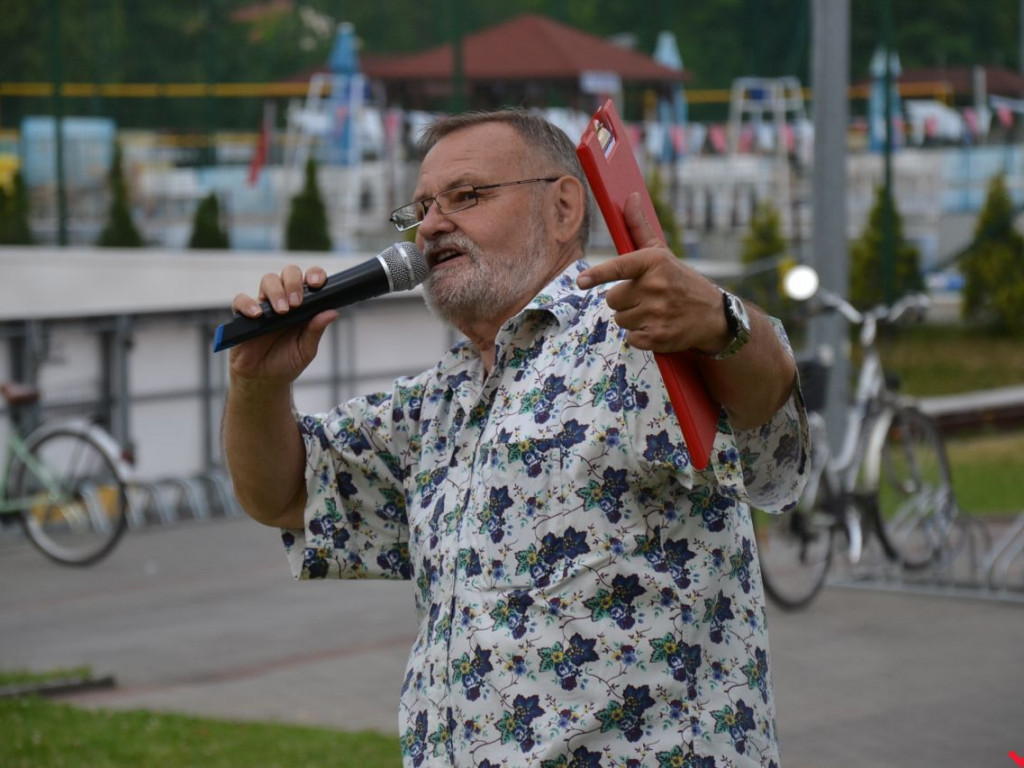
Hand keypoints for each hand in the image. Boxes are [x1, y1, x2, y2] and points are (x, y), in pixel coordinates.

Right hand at [228, 265, 337, 383]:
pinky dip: (248, 304)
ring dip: (276, 292)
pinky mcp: (243, 315)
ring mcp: (264, 306)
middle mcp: (284, 300)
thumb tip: (332, 312)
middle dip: (294, 283)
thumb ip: (316, 330)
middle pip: (288, 273)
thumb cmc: (286, 362)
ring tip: (282, 312)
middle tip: (296, 303)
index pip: (310, 280)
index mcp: (303, 305)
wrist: (264, 380)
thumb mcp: (305, 349)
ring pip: (268, 280)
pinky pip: (241, 300)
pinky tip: (257, 315)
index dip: (315, 275)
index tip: (318, 283)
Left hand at [576, 193, 729, 354]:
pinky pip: (630, 338)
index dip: (598, 274)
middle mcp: (656, 287)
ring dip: (632, 318)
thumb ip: (639, 228)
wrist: (714, 316)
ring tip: (654, 312)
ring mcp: (658, 313)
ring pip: (619, 319)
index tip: (581, 281)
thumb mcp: (662, 254)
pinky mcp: (658, 337)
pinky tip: (657, 327)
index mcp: (654, 263)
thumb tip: (629, 197)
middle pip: (612, 299)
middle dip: (624, 300)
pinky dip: (640, 336)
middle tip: (646, 298)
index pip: (620, 267)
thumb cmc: (680, 281)